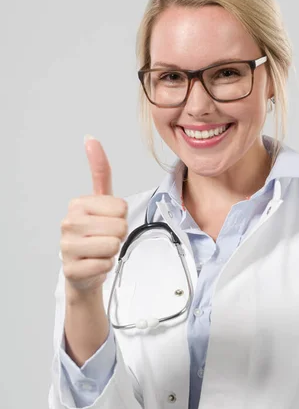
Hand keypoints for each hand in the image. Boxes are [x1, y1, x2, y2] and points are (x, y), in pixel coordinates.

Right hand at [60, 136, 127, 299]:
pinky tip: (94, 264)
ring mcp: (67, 247)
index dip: (121, 218)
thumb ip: (99, 171)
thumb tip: (90, 138)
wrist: (84, 270)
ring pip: (113, 246)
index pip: (121, 208)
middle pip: (120, 227)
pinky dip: (105, 267)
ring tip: (100, 251)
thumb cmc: (95, 234)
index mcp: (77, 204)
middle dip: (118, 236)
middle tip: (105, 239)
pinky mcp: (72, 269)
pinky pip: (105, 265)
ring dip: (112, 252)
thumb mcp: (100, 201)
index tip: (107, 222)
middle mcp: (68, 223)